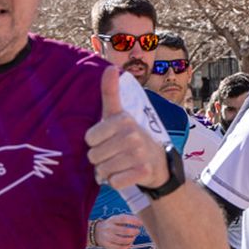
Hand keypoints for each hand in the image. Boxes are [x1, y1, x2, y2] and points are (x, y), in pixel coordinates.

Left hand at [86, 70, 167, 190]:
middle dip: (100, 160)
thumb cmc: (130, 137)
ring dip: (107, 172)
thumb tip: (110, 67)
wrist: (158, 162)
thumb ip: (110, 92)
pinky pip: (115, 182)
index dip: (95, 143)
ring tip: (119, 165)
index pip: (89, 139)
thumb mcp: (119, 114)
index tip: (107, 140)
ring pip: (103, 171)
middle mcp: (132, 135)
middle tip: (114, 155)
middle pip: (94, 156)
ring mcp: (139, 154)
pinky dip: (116, 182)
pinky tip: (126, 175)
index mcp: (123, 119)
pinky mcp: (144, 171)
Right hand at [93, 214, 143, 248]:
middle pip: (124, 230)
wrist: (96, 231)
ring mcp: (107, 237)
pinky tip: (129, 244)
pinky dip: (126, 246)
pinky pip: (118, 248)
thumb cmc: (111, 225)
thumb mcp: (116, 219)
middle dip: (134, 232)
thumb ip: (127, 219)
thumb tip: (139, 222)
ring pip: (122, 240)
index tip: (140, 223)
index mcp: (112, 219)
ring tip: (133, 238)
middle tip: (137, 231)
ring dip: (130, 239)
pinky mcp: (107, 245)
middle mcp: (109, 228)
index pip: (124, 219)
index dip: (133, 221)